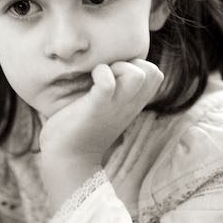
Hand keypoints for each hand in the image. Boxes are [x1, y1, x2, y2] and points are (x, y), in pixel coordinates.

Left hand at [40, 59, 163, 206]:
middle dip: (132, 62)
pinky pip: (107, 83)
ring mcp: (114, 107)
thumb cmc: (79, 129)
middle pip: (154, 72)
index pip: (155, 74)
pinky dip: (100, 74)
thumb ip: (112, 91)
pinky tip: (90, 81)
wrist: (66, 160)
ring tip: (101, 76)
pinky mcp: (96, 108)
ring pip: (138, 75)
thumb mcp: (105, 108)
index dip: (138, 64)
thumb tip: (103, 68)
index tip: (116, 71)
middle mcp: (128, 105)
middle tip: (110, 73)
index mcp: (132, 104)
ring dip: (118, 67)